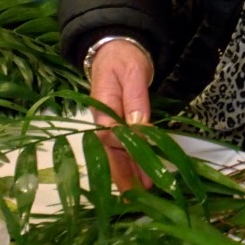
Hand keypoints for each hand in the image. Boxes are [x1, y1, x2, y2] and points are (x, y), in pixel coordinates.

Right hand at [87, 38, 154, 191]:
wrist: (117, 49)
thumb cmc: (124, 58)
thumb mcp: (133, 73)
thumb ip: (135, 99)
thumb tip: (138, 125)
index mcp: (102, 106)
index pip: (110, 134)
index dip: (126, 148)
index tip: (143, 158)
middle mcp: (101, 120)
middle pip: (110, 151)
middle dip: (123, 174)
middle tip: (136, 196)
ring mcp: (108, 125)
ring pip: (116, 154)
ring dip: (128, 173)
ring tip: (142, 194)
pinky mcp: (118, 126)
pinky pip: (123, 149)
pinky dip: (132, 164)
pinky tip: (141, 178)